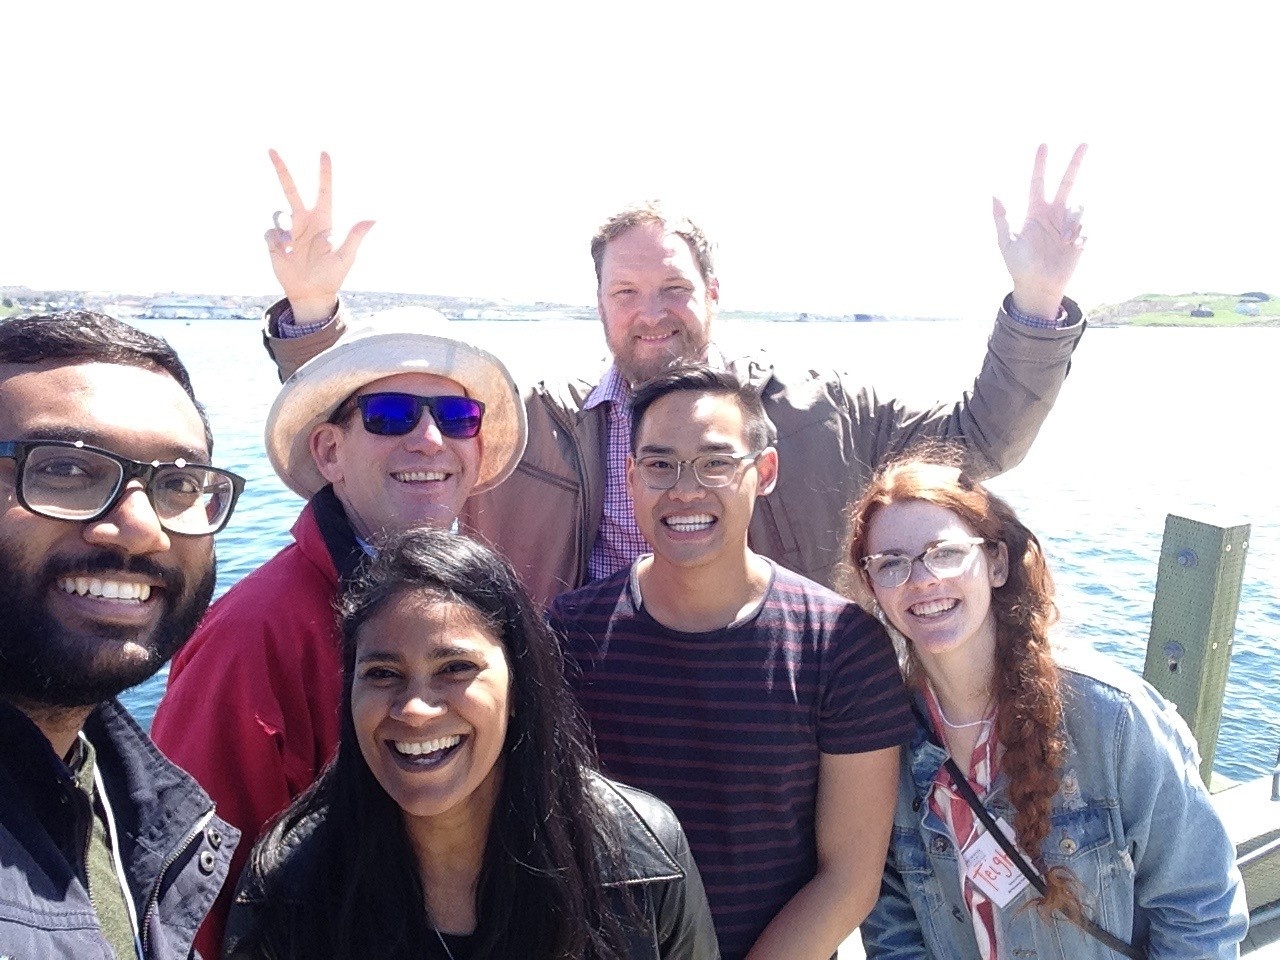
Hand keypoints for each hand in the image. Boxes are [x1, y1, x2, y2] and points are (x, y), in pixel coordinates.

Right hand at [263, 150, 374, 322]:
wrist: (311, 294)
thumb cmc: (331, 276)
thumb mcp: (345, 257)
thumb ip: (354, 237)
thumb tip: (372, 219)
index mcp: (323, 221)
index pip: (323, 191)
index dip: (324, 173)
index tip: (324, 154)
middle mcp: (304, 221)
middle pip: (290, 190)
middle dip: (282, 170)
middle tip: (271, 150)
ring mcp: (289, 230)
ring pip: (277, 214)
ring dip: (284, 233)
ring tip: (294, 253)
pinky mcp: (275, 242)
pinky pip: (270, 234)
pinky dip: (276, 244)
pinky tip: (285, 256)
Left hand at [993, 143, 1086, 320]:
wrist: (1037, 286)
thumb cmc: (1019, 265)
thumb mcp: (1006, 243)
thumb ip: (1002, 219)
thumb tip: (994, 194)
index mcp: (1035, 211)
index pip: (1038, 182)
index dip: (1040, 165)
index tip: (1043, 145)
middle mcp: (1053, 213)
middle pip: (1067, 182)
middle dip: (1075, 163)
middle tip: (1084, 143)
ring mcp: (1067, 224)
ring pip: (1078, 207)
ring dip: (1073, 222)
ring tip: (1063, 241)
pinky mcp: (1079, 237)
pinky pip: (1085, 227)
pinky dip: (1079, 235)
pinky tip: (1071, 247)